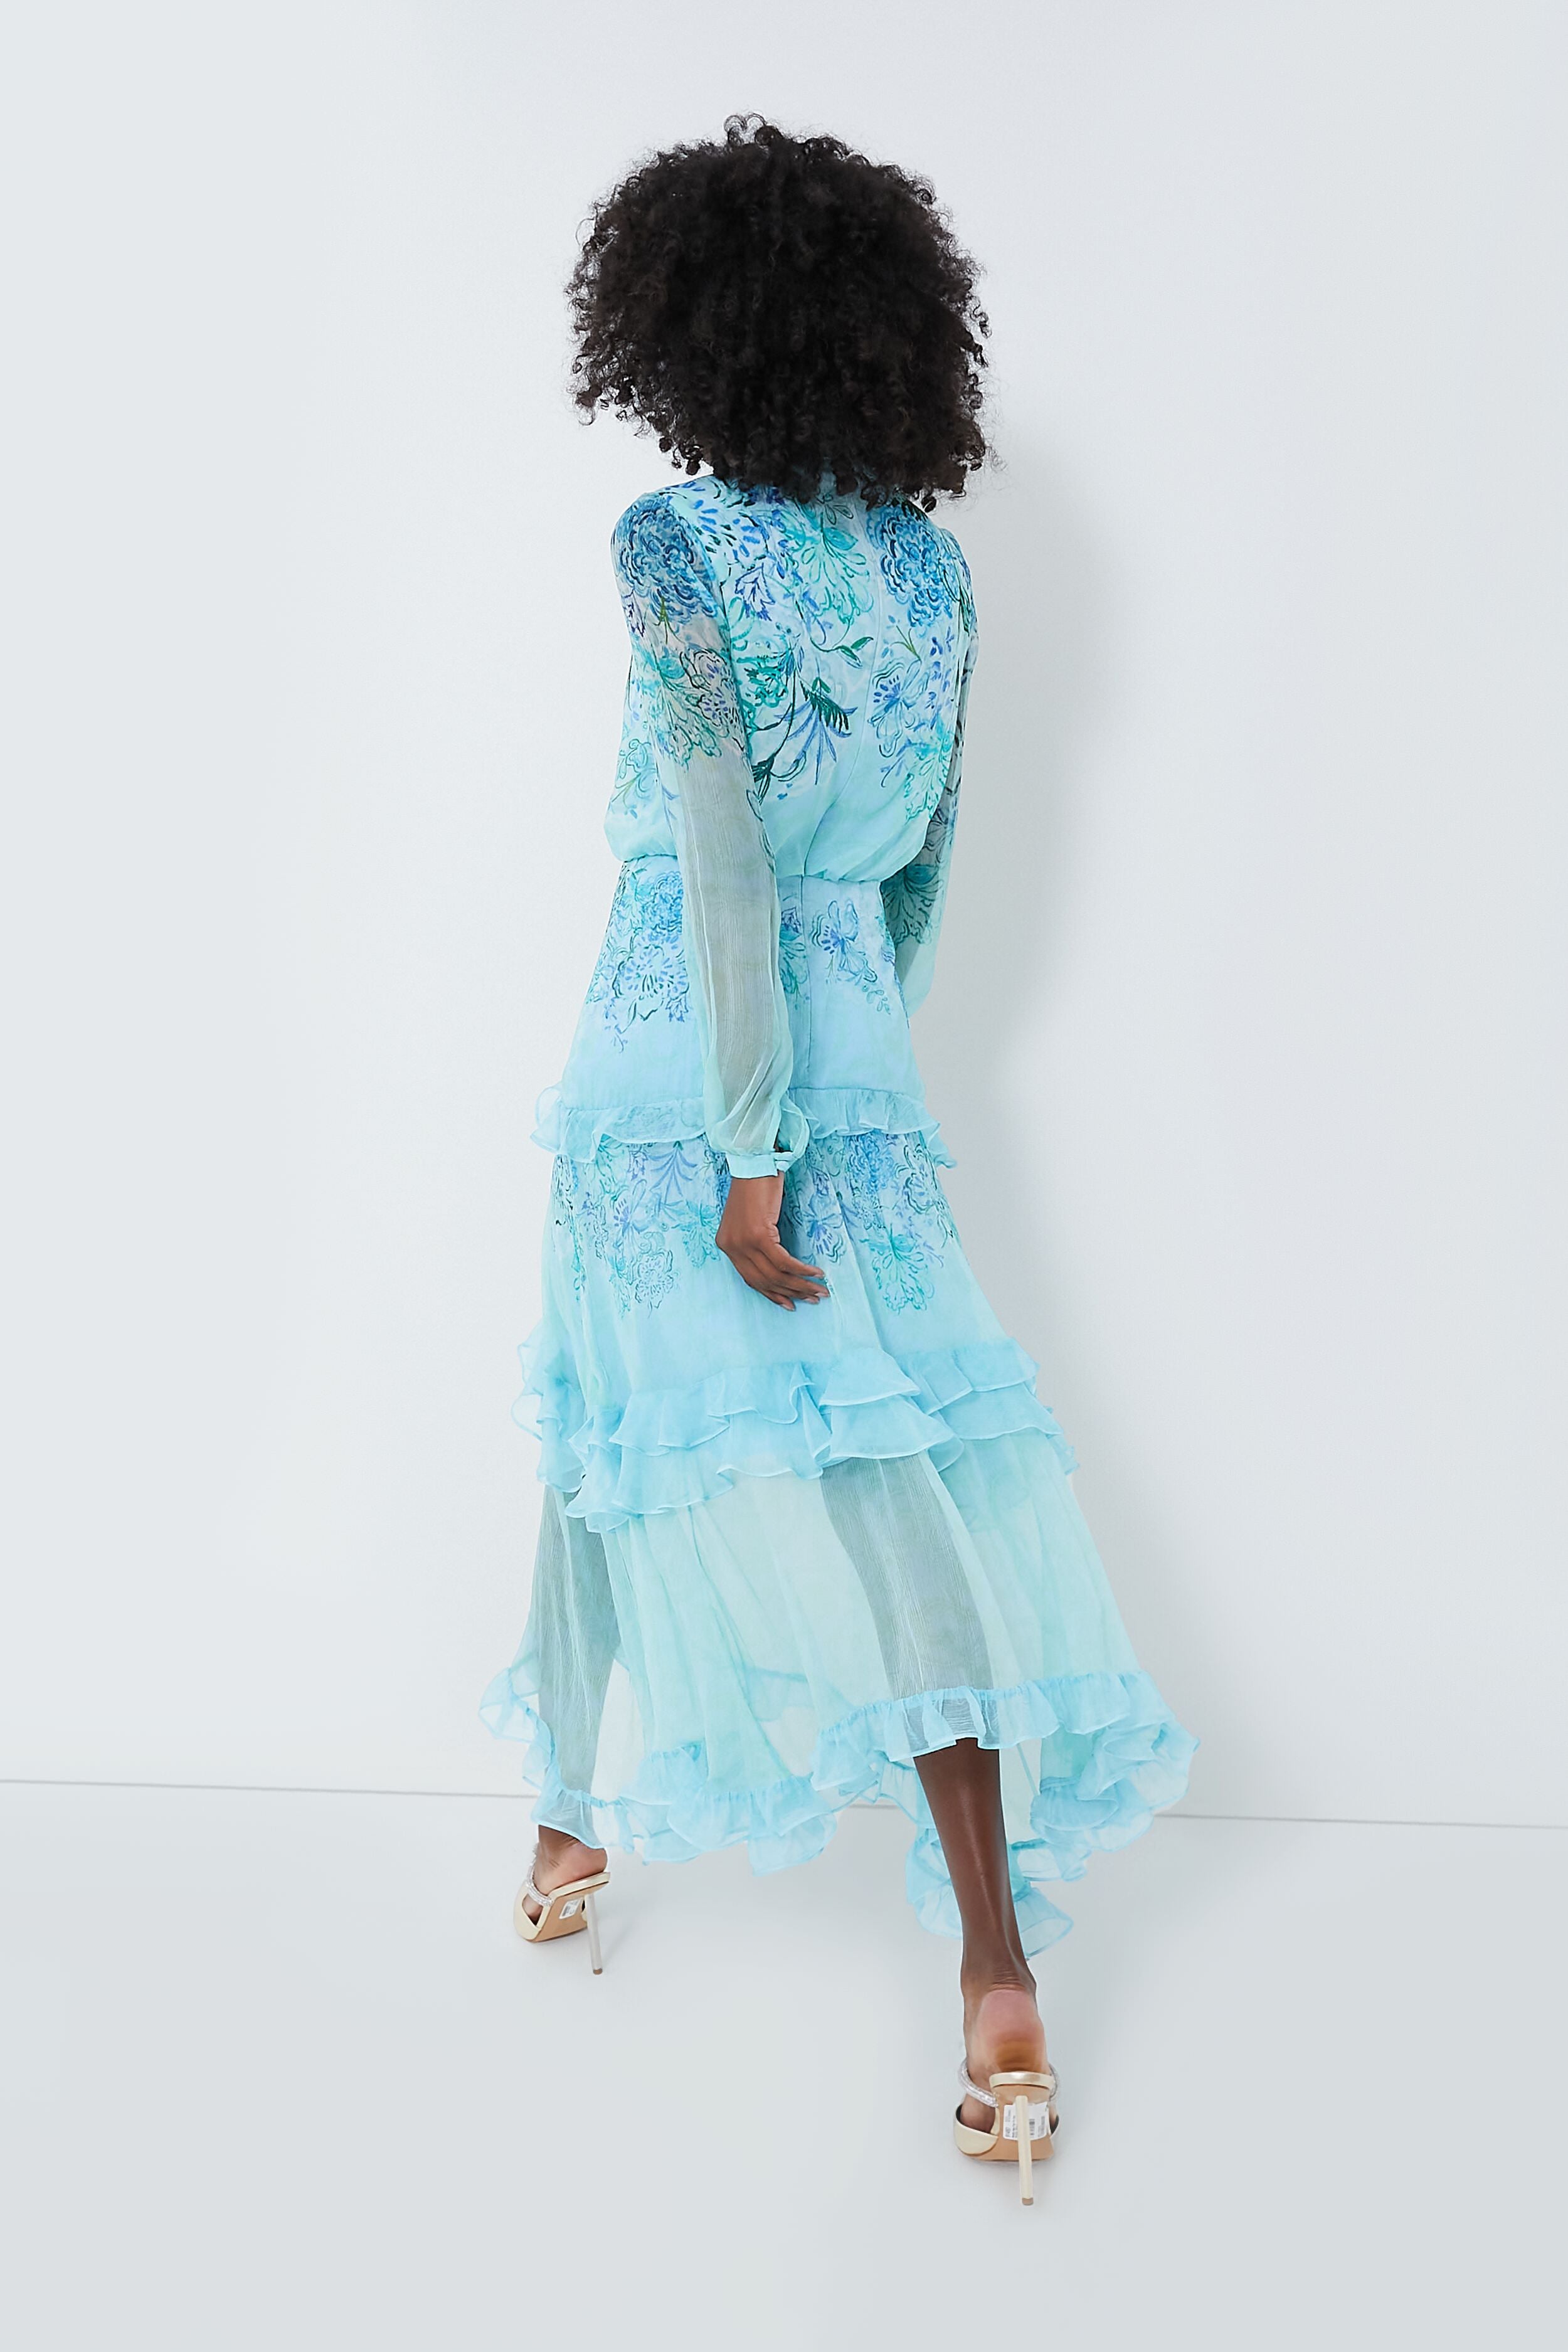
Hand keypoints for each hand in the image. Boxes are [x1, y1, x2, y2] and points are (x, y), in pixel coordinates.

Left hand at [717, 1174, 827, 1309]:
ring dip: (800, 1285)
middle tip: (813, 1299)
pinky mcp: (759, 1235)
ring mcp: (743, 1242)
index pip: (751, 1279)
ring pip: (775, 1274)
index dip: (773, 1294)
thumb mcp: (750, 1220)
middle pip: (765, 1280)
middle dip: (792, 1293)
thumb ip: (756, 1243)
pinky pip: (784, 1261)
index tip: (790, 1303)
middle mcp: (731, 1247)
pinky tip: (816, 1273)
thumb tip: (778, 1266)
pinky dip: (802, 1270)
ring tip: (819, 1291)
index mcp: (726, 1245)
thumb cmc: (756, 1186)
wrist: (755, 1161)